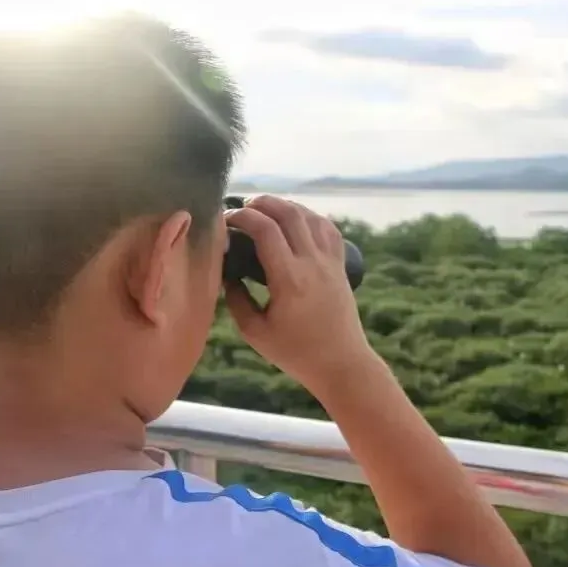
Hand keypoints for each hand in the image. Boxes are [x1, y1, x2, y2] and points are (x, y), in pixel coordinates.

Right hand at [223, 196, 372, 390]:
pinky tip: (297, 220)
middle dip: (263, 203)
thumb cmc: (296, 353)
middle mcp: (312, 263)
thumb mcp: (256, 333)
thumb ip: (237, 300)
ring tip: (266, 210)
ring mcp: (330, 261)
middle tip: (242, 208)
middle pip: (289, 213)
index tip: (225, 220)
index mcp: (289, 279)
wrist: (342, 363)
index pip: (265, 230)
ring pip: (310, 216)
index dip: (242, 217)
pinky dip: (310, 217)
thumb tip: (226, 275)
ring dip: (286, 206)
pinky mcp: (340, 265)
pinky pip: (328, 229)